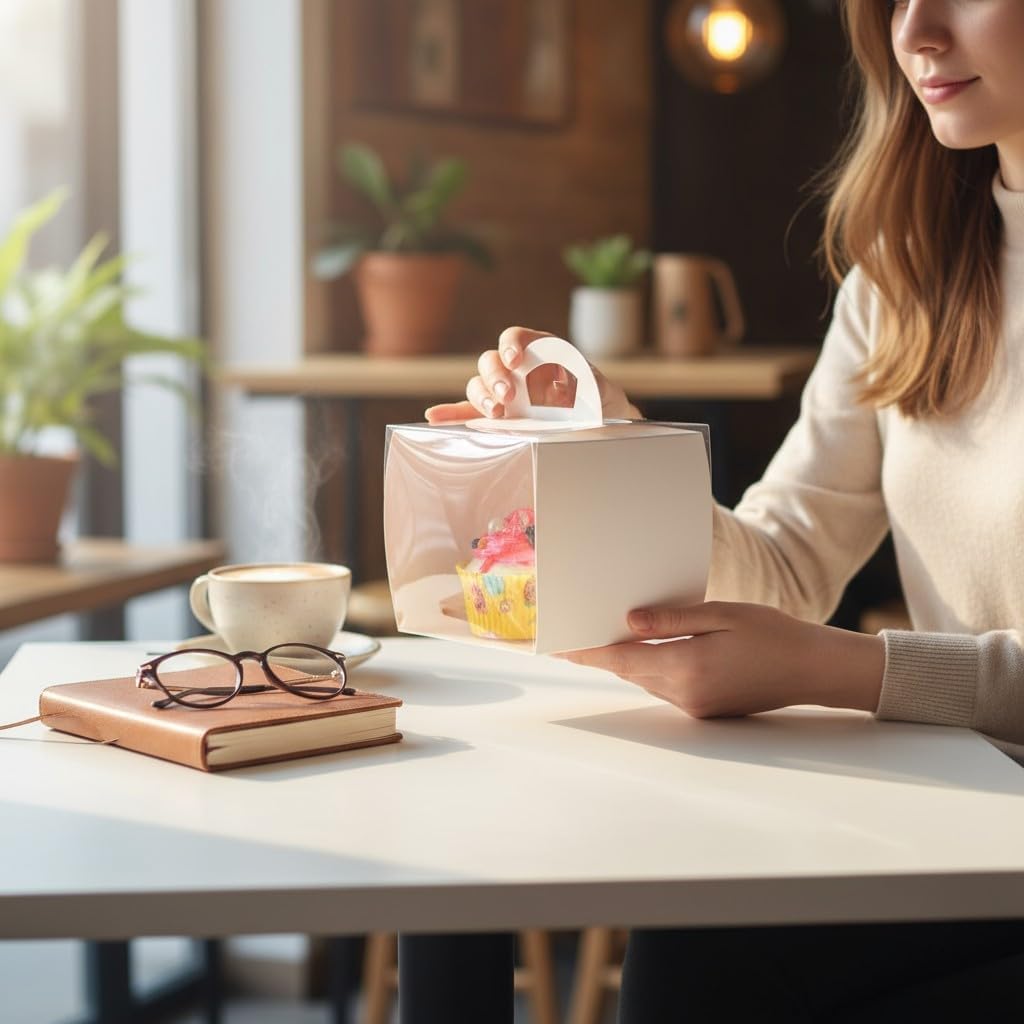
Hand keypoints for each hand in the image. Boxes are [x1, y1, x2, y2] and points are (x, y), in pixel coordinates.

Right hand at [424, 326, 641, 422]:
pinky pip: (467, 412)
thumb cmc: (596, 395)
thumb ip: (586, 380)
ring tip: (496, 413)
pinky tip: (434, 418)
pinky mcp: (494, 413)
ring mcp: (501, 390)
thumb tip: (571, 385)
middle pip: (490, 362)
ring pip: (478, 385)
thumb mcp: (597, 384)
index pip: (515, 338)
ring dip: (481, 396)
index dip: (511, 345)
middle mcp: (513, 368)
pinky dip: (450, 414)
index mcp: (536, 349)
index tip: (516, 360)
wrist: (596, 418)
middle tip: (508, 396)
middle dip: (494, 376)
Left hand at [557, 601, 884, 717]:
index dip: (587, 652)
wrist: (813, 669)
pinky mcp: (705, 708)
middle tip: (571, 638)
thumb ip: (671, 621)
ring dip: (625, 662)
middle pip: (629, 672)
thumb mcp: (721, 615)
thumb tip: (628, 622)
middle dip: (600, 655)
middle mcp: (685, 693)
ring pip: (645, 680)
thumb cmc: (773, 634)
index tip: (559, 647)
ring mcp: (695, 705)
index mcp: (686, 668)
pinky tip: (644, 651)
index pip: (621, 660)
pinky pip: (665, 686)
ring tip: (600, 638)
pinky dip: (649, 668)